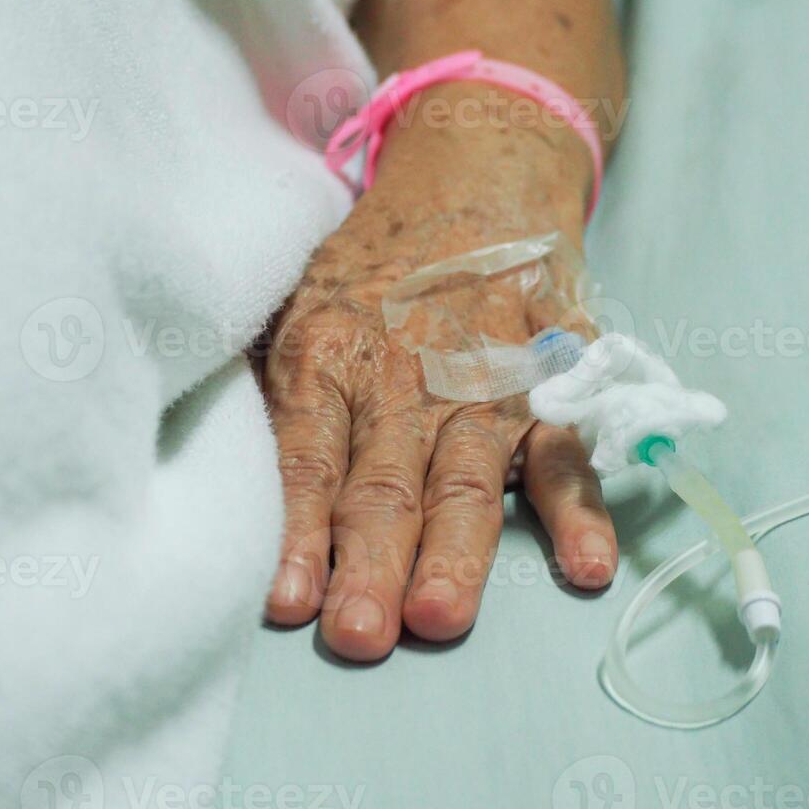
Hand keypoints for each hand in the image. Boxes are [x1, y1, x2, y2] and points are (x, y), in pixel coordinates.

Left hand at [263, 94, 617, 660]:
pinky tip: (585, 566)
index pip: (306, 457)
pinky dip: (579, 508)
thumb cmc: (369, 262)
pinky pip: (565, 448)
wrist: (474, 175)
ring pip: (467, 475)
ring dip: (454, 551)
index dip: (295, 531)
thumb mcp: (297, 301)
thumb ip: (272, 386)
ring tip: (437, 617)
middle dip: (370, 560)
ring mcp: (484, 375)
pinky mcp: (549, 377)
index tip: (286, 602)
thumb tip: (223, 481)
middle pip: (384, 480)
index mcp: (329, 352)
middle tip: (358, 633)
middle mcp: (405, 369)